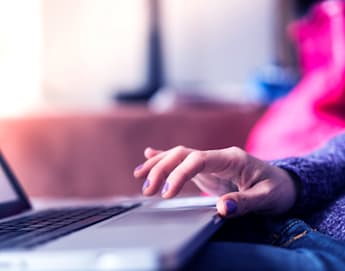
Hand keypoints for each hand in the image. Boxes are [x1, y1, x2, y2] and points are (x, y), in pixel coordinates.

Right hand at [134, 146, 297, 216]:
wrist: (284, 183)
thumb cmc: (278, 190)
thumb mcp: (267, 198)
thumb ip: (245, 203)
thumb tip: (221, 208)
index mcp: (232, 159)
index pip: (198, 159)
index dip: (179, 173)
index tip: (166, 193)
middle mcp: (218, 156)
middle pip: (183, 154)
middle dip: (162, 168)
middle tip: (148, 190)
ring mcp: (212, 161)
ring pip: (180, 155)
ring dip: (159, 163)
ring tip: (140, 175)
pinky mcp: (208, 169)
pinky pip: (184, 160)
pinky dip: (166, 158)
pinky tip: (150, 155)